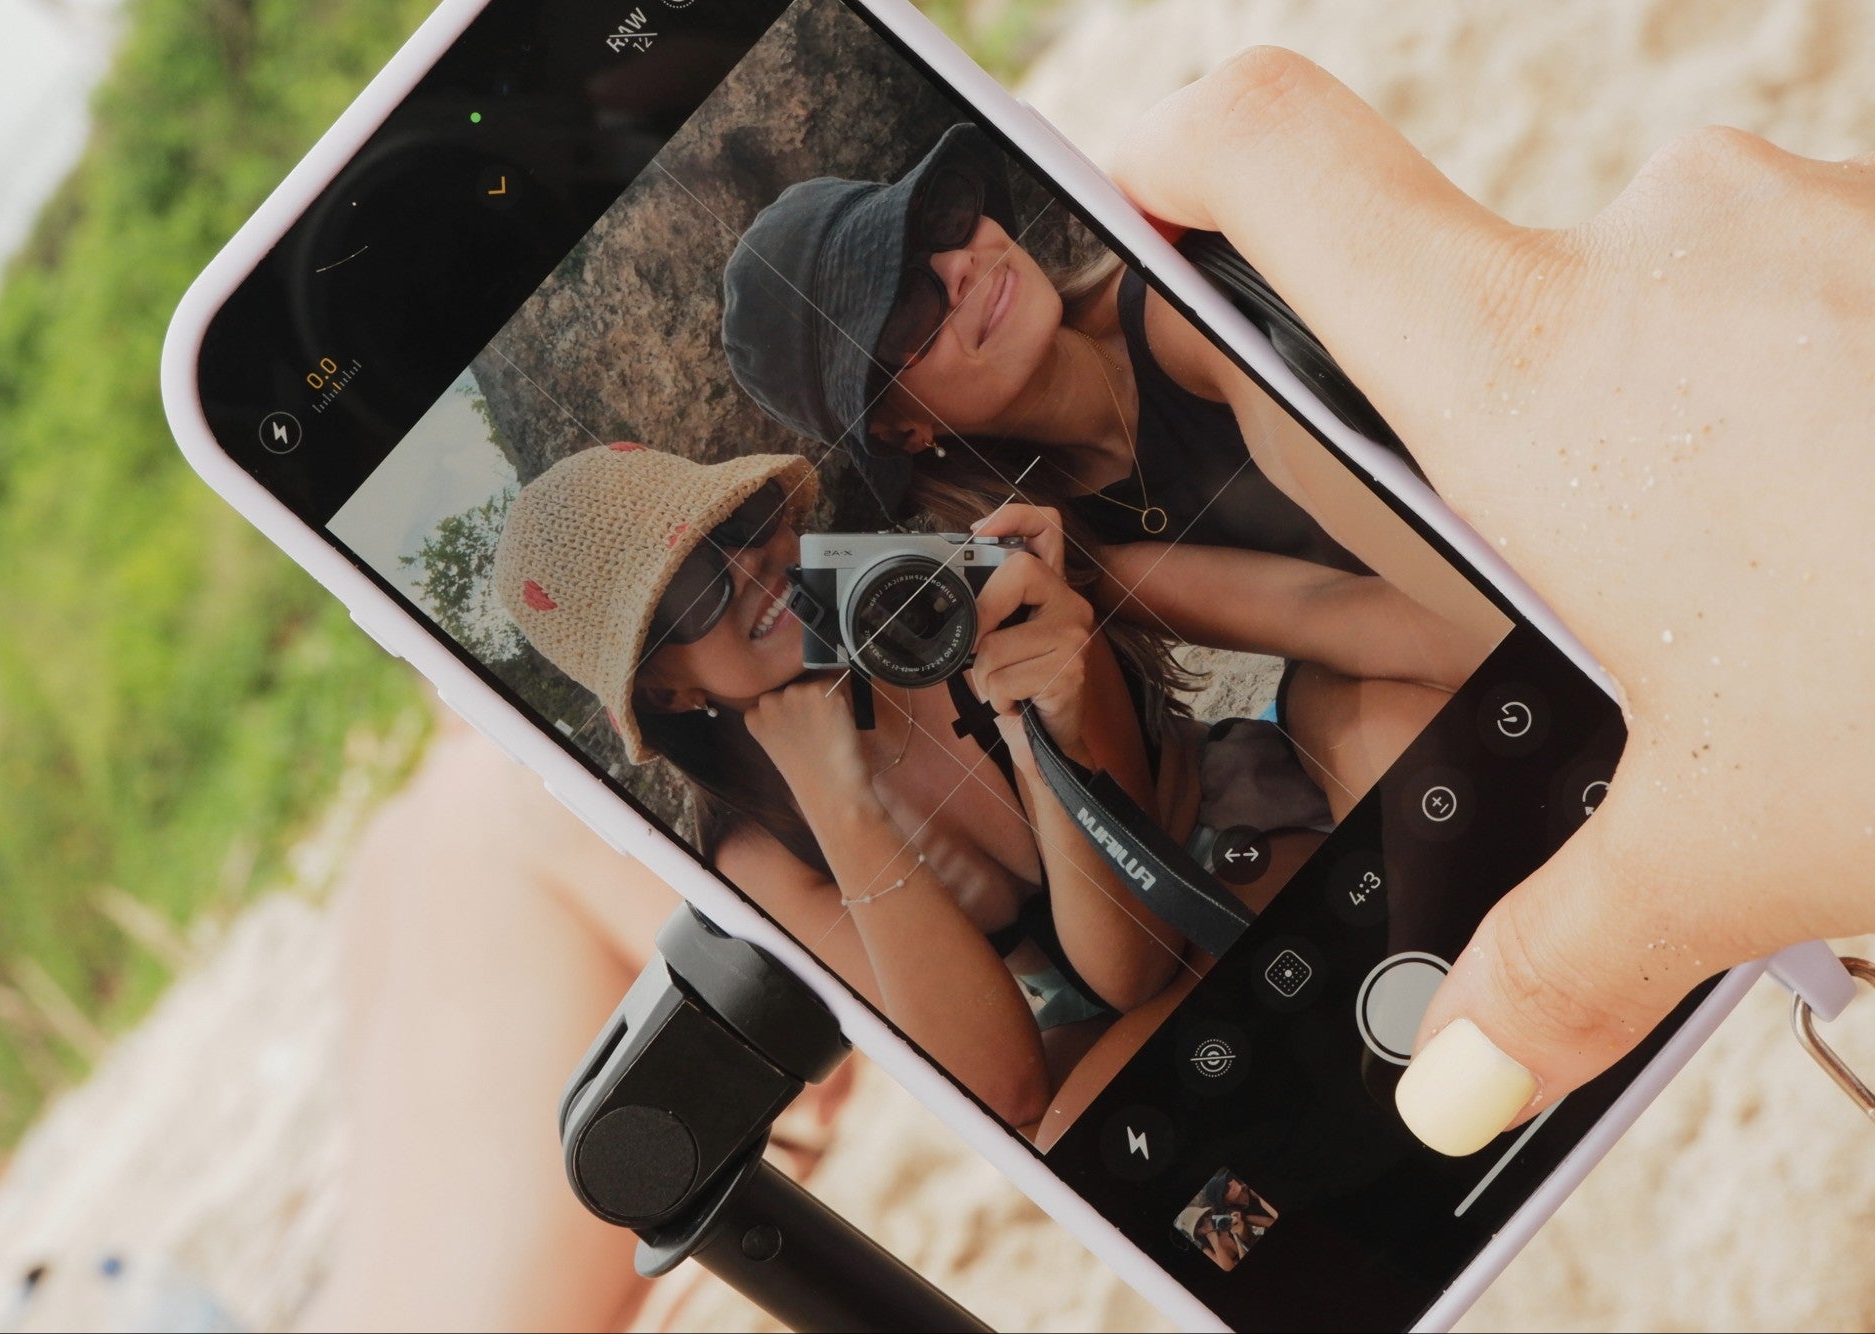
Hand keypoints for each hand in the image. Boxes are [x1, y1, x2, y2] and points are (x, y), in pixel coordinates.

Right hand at [745, 674, 873, 803]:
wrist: (832, 793)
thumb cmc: (809, 777)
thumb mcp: (779, 746)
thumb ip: (779, 722)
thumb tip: (796, 702)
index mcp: (754, 716)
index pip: (772, 699)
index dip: (790, 713)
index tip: (798, 732)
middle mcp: (770, 700)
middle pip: (793, 688)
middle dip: (805, 703)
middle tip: (816, 732)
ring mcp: (796, 694)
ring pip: (815, 686)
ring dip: (825, 701)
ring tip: (829, 732)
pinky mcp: (823, 692)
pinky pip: (838, 687)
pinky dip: (845, 702)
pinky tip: (841, 726)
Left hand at [968, 504, 1098, 764]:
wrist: (1049, 744)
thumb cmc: (1020, 688)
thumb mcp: (1000, 640)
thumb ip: (986, 611)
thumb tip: (945, 599)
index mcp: (1052, 590)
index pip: (1047, 528)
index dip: (1014, 515)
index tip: (978, 529)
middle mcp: (1071, 605)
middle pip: (1019, 571)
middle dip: (983, 613)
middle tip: (982, 646)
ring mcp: (1075, 637)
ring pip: (996, 643)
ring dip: (984, 676)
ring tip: (1006, 686)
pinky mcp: (1070, 671)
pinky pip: (1003, 679)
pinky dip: (996, 699)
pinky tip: (1016, 703)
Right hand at [1114, 51, 1874, 1153]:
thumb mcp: (1731, 846)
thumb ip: (1556, 960)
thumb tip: (1456, 1079)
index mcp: (1527, 372)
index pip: (1272, 153)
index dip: (1168, 152)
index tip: (1135, 203)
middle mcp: (1652, 247)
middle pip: (1477, 293)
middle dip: (1513, 441)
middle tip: (1598, 595)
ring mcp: (1808, 214)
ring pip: (1665, 307)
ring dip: (1684, 436)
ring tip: (1776, 595)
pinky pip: (1801, 296)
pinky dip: (1801, 404)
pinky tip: (1860, 534)